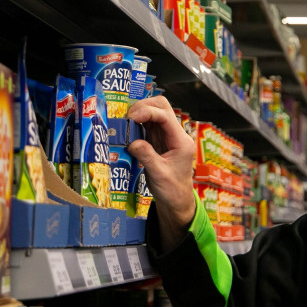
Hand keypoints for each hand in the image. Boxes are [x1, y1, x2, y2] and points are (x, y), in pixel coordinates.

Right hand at [127, 96, 196, 248]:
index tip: (131, 117)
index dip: (148, 111)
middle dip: (144, 106)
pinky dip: (137, 123)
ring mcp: (167, 136)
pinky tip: (128, 129)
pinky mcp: (159, 140)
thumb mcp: (158, 174)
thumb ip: (146, 156)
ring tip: (125, 123)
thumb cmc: (172, 189)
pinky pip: (148, 124)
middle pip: (162, 107)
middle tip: (127, 118)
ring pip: (154, 113)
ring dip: (139, 114)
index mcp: (181, 141)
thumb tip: (132, 142)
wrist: (177, 200)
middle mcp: (176, 135)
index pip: (166, 116)